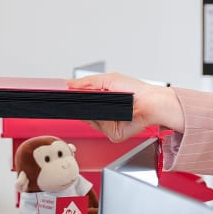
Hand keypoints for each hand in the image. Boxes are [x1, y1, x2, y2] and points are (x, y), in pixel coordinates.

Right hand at [65, 72, 182, 140]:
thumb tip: (69, 84)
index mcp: (101, 102)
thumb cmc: (136, 90)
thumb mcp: (108, 79)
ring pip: (89, 121)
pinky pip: (100, 127)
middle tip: (72, 99)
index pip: (80, 103)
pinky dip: (102, 119)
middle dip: (78, 106)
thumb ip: (87, 82)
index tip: (61, 97)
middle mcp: (104, 115)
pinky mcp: (114, 134)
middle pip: (82, 113)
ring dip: (91, 111)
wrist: (151, 102)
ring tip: (100, 102)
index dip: (71, 101)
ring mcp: (108, 125)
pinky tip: (109, 112)